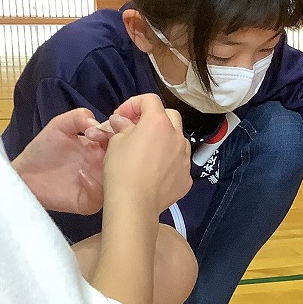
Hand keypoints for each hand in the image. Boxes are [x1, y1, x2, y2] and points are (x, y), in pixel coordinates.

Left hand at [12, 108, 113, 214]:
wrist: (24, 173)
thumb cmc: (42, 149)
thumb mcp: (59, 125)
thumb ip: (78, 117)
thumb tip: (98, 124)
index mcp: (99, 148)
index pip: (119, 141)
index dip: (117, 135)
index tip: (104, 132)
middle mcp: (101, 166)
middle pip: (122, 162)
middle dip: (118, 154)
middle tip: (103, 147)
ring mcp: (96, 185)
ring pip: (116, 182)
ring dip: (110, 171)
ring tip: (94, 161)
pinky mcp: (87, 202)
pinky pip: (99, 197)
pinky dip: (94, 187)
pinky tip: (81, 175)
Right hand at [103, 94, 191, 211]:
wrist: (135, 204)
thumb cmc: (122, 170)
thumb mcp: (116, 142)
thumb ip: (122, 127)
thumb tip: (122, 122)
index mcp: (158, 123)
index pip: (150, 100)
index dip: (133, 104)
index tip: (121, 117)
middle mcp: (177, 137)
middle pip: (169, 116)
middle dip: (153, 119)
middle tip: (136, 130)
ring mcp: (185, 158)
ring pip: (177, 140)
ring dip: (164, 140)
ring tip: (147, 153)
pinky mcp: (186, 178)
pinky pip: (179, 163)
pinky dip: (168, 162)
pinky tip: (154, 173)